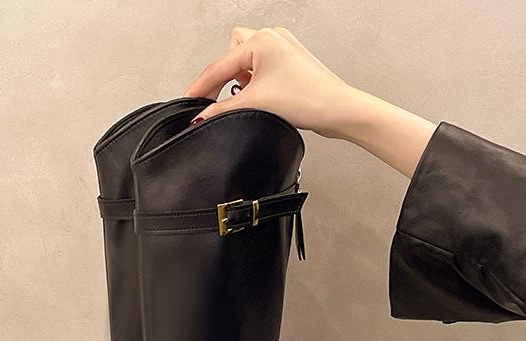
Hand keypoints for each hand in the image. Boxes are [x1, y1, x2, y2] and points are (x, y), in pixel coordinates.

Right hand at [185, 26, 436, 176]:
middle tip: (218, 101)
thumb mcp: (255, 105)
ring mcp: (282, 49)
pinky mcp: (290, 64)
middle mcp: (271, 38)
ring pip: (246, 61)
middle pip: (231, 55)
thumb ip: (222, 111)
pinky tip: (262, 98)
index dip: (200, 87)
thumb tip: (202, 117)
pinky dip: (255, 83)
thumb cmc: (307, 99)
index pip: (219, 66)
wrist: (338, 110)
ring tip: (248, 99)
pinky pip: (261, 68)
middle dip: (224, 77)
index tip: (188, 102)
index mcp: (260, 41)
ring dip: (241, 80)